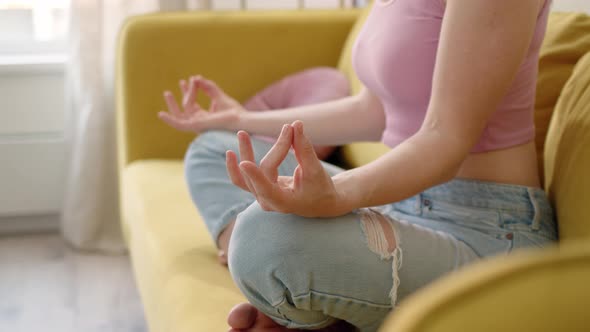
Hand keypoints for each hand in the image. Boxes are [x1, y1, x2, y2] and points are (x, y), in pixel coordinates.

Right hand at [158, 75, 244, 131]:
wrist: (239, 118)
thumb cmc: (233, 110)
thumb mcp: (218, 95)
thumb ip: (208, 87)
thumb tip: (197, 78)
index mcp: (204, 116)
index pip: (191, 104)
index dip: (189, 90)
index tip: (191, 78)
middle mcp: (199, 121)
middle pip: (184, 109)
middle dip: (179, 97)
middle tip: (178, 83)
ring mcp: (197, 125)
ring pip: (180, 115)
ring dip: (172, 105)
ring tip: (167, 93)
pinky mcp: (195, 127)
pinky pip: (179, 125)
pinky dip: (170, 121)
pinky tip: (161, 114)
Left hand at [226, 121, 349, 217]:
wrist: (319, 202)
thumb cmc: (320, 188)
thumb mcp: (315, 170)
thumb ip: (304, 149)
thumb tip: (296, 124)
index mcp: (284, 202)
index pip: (266, 189)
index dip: (255, 176)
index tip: (244, 162)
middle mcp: (268, 202)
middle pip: (264, 171)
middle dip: (277, 148)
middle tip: (289, 129)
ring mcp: (260, 196)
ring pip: (245, 175)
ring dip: (245, 153)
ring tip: (242, 133)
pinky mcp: (257, 188)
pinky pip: (241, 179)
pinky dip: (235, 166)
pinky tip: (230, 153)